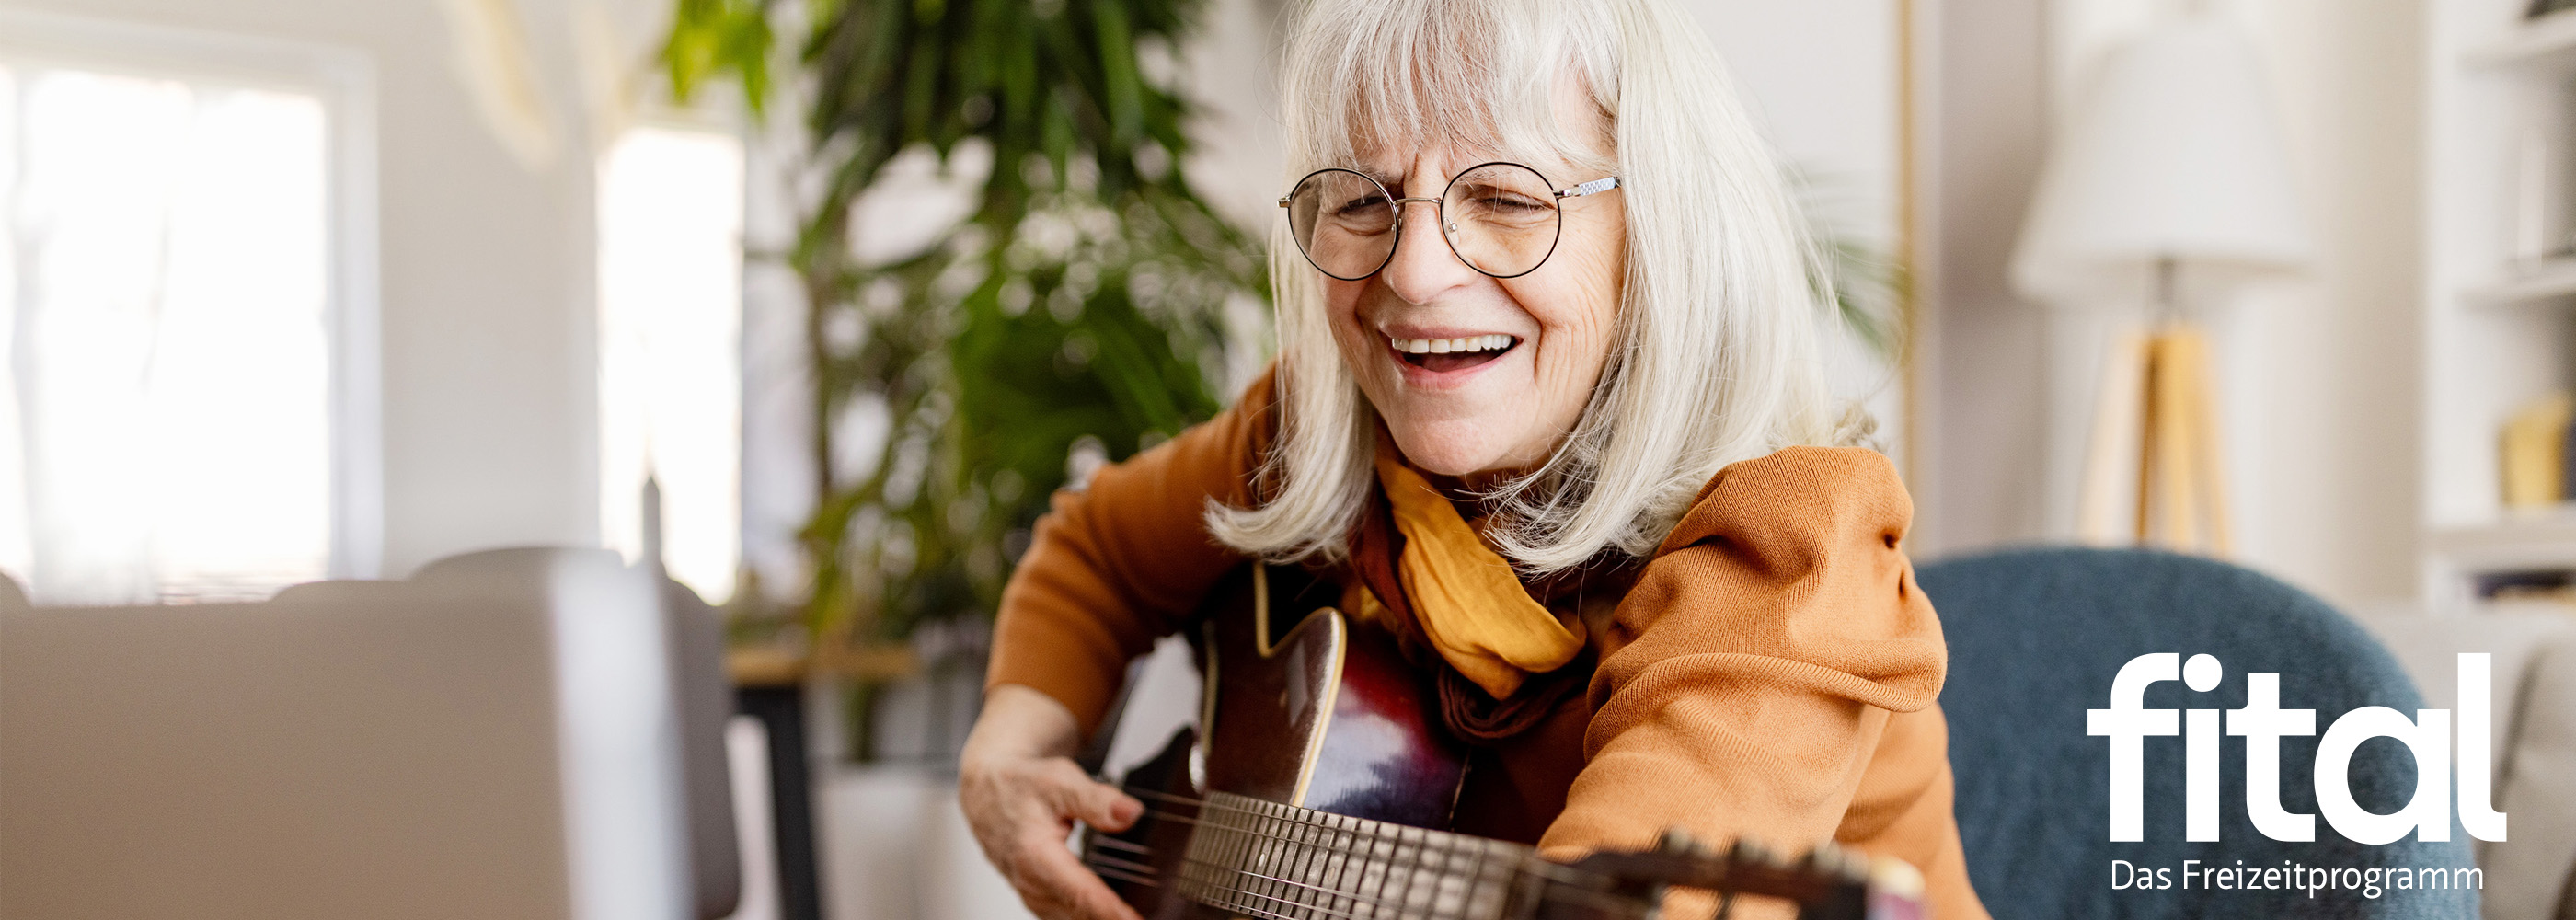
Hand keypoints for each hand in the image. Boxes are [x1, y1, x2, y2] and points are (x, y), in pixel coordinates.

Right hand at [959, 684, 1146, 919]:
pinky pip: (1063, 916)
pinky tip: (1110, 914)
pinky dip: (1087, 916)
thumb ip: (1096, 800)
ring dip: (1099, 917)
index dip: (1110, 910)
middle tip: (1146, 914)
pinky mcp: (1036, 898)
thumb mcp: (1060, 782)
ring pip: (1069, 918)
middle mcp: (1029, 882)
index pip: (1078, 891)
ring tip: (1131, 914)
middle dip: (1109, 916)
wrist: (989, 792)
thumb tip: (1130, 813)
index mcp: (1033, 854)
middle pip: (1077, 913)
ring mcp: (1031, 894)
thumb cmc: (1022, 786)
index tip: (1134, 918)